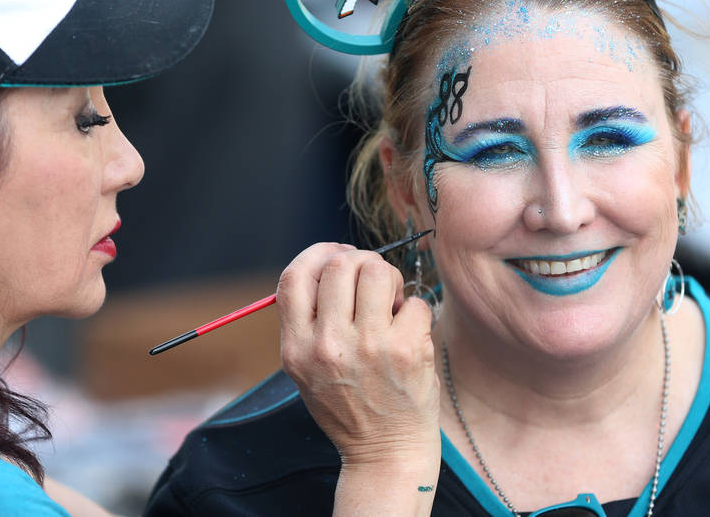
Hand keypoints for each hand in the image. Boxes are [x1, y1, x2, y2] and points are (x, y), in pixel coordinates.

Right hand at [277, 243, 439, 465]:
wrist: (385, 455)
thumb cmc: (349, 406)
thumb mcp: (307, 371)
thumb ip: (309, 322)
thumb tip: (331, 262)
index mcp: (296, 348)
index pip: (294, 277)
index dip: (317, 254)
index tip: (336, 254)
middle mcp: (327, 345)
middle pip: (338, 264)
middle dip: (360, 262)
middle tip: (373, 282)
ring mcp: (368, 346)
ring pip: (377, 270)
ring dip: (389, 278)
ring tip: (392, 303)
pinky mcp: (406, 349)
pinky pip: (414, 301)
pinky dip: (415, 310)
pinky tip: (411, 333)